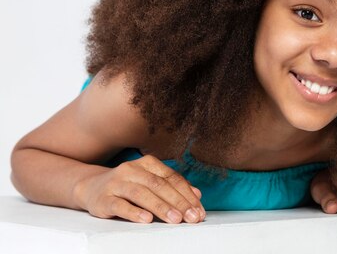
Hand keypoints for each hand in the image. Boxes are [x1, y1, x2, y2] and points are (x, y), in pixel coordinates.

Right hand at [73, 155, 204, 223]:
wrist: (91, 187)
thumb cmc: (128, 186)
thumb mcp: (150, 182)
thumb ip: (173, 187)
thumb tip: (197, 195)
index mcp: (147, 164)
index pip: (172, 178)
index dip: (187, 195)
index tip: (199, 211)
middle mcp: (132, 170)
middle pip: (159, 185)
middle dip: (178, 202)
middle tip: (191, 217)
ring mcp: (116, 183)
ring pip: (142, 194)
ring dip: (161, 207)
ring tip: (175, 219)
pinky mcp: (104, 199)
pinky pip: (120, 205)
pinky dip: (135, 212)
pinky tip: (147, 220)